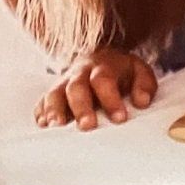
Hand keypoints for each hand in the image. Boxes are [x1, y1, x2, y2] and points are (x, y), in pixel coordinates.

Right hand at [35, 46, 157, 130]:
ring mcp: (63, 82)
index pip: (104, 80)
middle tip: (87, 126)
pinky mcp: (53, 93)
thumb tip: (142, 101)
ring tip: (56, 127)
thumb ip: (144, 85)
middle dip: (81, 107)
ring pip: (54, 93)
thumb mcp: (139, 71)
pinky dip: (41, 112)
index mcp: (104, 66)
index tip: (120, 119)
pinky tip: (43, 125)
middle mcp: (80, 73)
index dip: (111, 99)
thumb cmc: (121, 72)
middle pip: (76, 87)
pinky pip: (42, 101)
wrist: (100, 57)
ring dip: (54, 110)